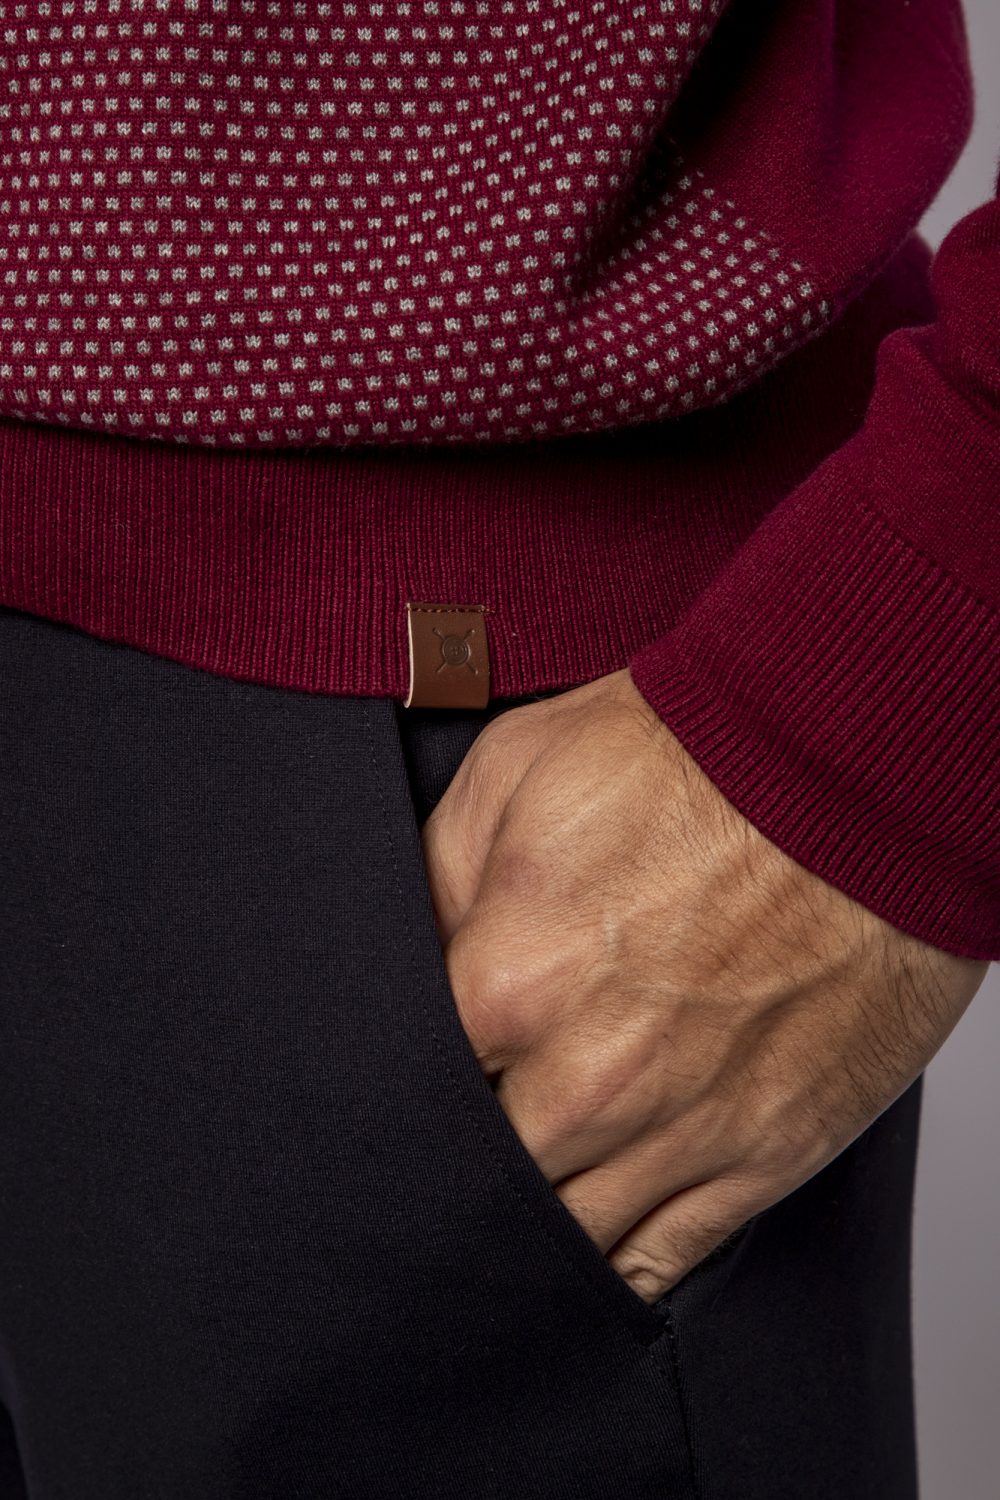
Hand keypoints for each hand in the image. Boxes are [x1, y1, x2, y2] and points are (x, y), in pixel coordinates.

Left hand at [420, 669, 989, 1303]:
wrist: (855, 772)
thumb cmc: (697, 757)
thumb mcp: (515, 767)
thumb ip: (436, 876)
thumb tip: (404, 953)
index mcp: (509, 981)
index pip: (399, 1089)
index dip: (388, 1087)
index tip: (394, 1079)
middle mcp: (588, 1080)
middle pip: (474, 1177)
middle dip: (449, 1163)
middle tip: (440, 1143)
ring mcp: (680, 1129)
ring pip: (560, 1238)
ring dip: (522, 1229)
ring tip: (502, 1203)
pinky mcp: (762, 1154)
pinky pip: (660, 1261)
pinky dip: (610, 1273)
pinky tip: (579, 1255)